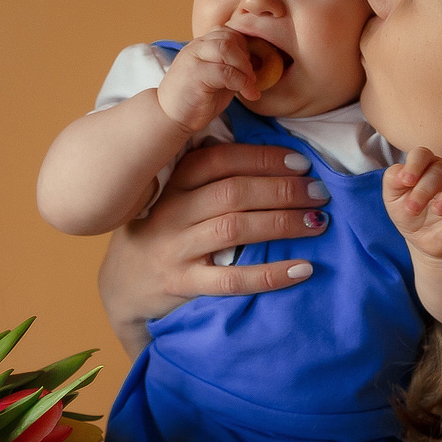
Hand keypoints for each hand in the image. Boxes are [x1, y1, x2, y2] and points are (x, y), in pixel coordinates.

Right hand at [96, 142, 328, 342]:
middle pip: (233, 192)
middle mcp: (172, 213)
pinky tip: (303, 269)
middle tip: (319, 193)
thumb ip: (206, 178)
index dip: (263, 158)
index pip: (219, 159)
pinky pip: (231, 281)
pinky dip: (270, 274)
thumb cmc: (160, 233)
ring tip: (317, 221)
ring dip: (282, 222)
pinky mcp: (182, 285)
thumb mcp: (172, 198)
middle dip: (282, 189)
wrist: (122, 287)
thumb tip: (265, 154)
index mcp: (173, 185)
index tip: (301, 163)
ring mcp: (175, 250)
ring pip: (234, 228)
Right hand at [155, 27, 266, 132]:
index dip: (244, 48)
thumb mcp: (217, 77)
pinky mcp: (194, 74)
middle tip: (252, 78)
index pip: (228, 32)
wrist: (170, 117)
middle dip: (247, 57)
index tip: (250, 68)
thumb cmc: (195, 99)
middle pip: (229, 36)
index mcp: (201, 45)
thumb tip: (256, 63)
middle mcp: (196, 47)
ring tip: (249, 85)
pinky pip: (225, 71)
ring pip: (226, 48)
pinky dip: (241, 82)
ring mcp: (193, 58)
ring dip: (244, 68)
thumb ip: (230, 65)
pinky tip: (247, 94)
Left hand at [383, 146, 441, 262]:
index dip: (414, 165)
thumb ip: (392, 180)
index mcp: (424, 167)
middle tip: (413, 209)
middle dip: (425, 189)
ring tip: (438, 210)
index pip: (422, 154)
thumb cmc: (410, 214)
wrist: (426, 240)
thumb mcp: (393, 199)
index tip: (406, 182)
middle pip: (440, 168)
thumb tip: (402, 172)